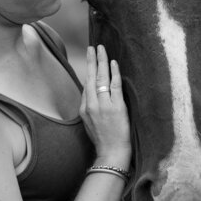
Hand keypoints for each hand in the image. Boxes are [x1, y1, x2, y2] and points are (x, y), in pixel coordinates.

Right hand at [80, 45, 130, 164]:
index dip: (88, 71)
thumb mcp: (90, 124)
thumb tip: (92, 94)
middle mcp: (92, 105)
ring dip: (102, 61)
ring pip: (101, 78)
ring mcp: (104, 105)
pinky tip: (113, 63)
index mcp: (84, 109)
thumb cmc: (103, 141)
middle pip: (90, 77)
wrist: (111, 153)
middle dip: (92, 60)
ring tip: (102, 49)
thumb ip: (90, 108)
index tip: (90, 59)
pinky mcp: (116, 107)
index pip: (86, 86)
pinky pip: (114, 85)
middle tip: (93, 47)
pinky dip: (114, 73)